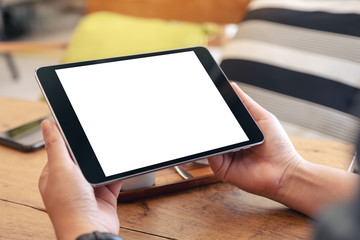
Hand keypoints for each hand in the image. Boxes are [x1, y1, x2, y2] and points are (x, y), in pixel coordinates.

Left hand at [38, 120, 122, 239]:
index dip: (70, 138)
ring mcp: (89, 188)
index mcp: (55, 174)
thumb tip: (47, 125)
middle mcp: (71, 181)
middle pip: (83, 157)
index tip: (80, 125)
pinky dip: (118, 172)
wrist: (90, 228)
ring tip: (111, 152)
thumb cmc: (69, 206)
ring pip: (99, 167)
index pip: (61, 149)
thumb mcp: (60, 168)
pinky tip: (121, 165)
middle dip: (91, 150)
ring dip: (106, 161)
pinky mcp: (105, 194)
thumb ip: (56, 146)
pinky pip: (113, 178)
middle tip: (99, 139)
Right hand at [208, 82, 301, 198]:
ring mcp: (223, 157)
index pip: (220, 121)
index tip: (206, 98)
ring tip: (209, 121)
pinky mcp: (221, 169)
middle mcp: (228, 145)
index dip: (212, 110)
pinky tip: (215, 138)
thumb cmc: (278, 147)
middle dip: (207, 120)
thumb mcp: (262, 118)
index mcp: (237, 133)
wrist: (284, 171)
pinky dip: (210, 146)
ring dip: (208, 132)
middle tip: (203, 108)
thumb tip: (232, 86)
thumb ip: (246, 103)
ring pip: (210, 142)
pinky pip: (210, 155)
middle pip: (212, 131)